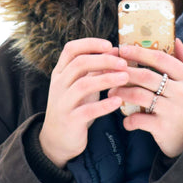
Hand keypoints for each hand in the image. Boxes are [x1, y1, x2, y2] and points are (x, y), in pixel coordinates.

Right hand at [39, 38, 128, 167]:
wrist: (57, 139)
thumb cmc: (75, 106)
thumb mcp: (83, 84)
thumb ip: (96, 69)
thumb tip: (115, 50)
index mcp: (61, 72)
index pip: (71, 49)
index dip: (90, 44)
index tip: (110, 45)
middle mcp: (59, 85)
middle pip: (79, 64)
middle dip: (103, 60)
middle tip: (123, 63)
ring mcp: (62, 102)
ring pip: (83, 85)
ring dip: (106, 79)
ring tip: (125, 78)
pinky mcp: (70, 120)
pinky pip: (87, 110)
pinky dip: (104, 105)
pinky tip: (118, 101)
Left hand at [108, 39, 182, 157]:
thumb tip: (175, 40)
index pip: (161, 59)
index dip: (140, 52)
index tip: (123, 49)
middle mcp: (182, 92)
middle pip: (146, 76)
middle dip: (125, 72)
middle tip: (109, 70)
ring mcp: (172, 110)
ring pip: (139, 95)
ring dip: (121, 93)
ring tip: (111, 92)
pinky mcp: (163, 127)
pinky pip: (138, 119)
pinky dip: (128, 120)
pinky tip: (125, 120)